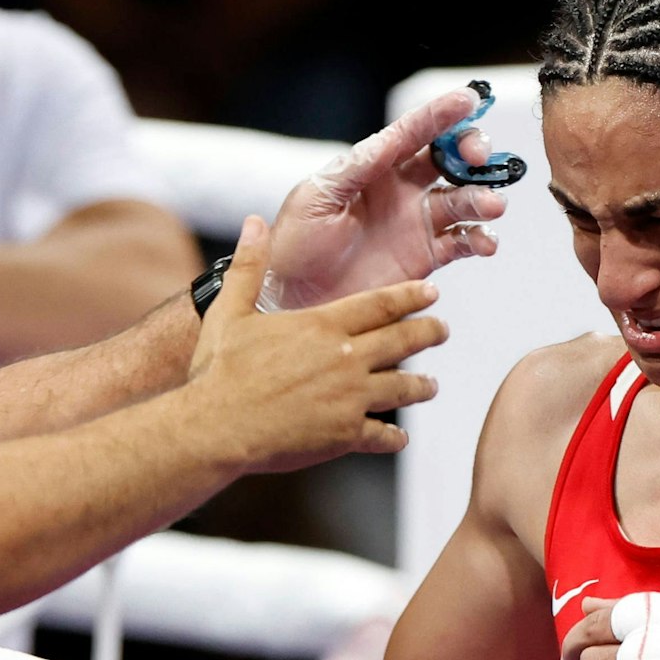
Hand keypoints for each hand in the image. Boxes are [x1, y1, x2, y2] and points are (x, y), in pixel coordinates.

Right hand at [190, 216, 445, 473]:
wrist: (216, 427)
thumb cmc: (219, 371)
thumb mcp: (230, 312)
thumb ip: (248, 267)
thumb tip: (252, 222)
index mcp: (323, 326)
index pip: (381, 304)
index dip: (411, 297)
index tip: (432, 293)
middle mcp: (346, 359)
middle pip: (403, 342)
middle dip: (429, 334)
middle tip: (443, 331)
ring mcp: (350, 399)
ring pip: (402, 388)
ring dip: (420, 386)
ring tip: (431, 386)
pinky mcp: (344, 435)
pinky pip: (381, 436)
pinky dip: (393, 437)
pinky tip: (398, 437)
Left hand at [261, 86, 508, 310]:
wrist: (293, 298)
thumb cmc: (295, 245)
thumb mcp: (315, 198)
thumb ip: (354, 169)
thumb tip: (387, 141)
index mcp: (374, 167)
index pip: (413, 132)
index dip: (441, 114)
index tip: (468, 99)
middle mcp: (401, 190)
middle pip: (449, 159)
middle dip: (470, 151)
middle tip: (479, 157)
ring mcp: (416, 222)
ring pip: (462, 199)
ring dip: (482, 198)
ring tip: (491, 206)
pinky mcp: (425, 256)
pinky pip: (462, 242)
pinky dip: (480, 239)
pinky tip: (484, 243)